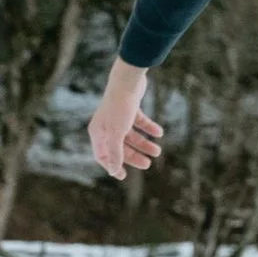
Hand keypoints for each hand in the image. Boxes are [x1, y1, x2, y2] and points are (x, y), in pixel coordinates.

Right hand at [87, 59, 163, 180]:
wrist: (128, 80)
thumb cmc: (119, 107)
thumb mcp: (117, 133)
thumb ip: (115, 152)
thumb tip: (113, 171)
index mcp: (98, 133)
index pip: (103, 155)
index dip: (112, 165)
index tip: (123, 176)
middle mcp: (106, 126)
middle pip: (120, 147)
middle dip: (134, 156)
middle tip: (148, 164)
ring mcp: (119, 117)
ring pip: (132, 135)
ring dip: (145, 143)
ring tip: (158, 151)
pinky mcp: (131, 108)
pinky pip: (140, 122)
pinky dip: (149, 127)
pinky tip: (159, 132)